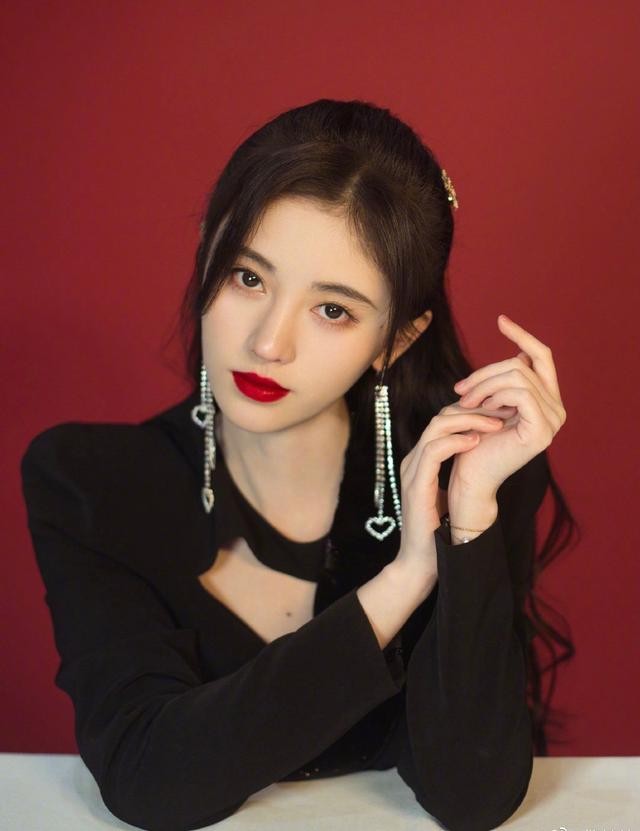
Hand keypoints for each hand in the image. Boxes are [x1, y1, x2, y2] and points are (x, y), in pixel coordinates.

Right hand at [394, 397, 505, 575]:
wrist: (421, 563)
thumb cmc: (439, 532)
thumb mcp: (451, 493)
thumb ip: (460, 472)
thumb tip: (487, 457)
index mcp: (422, 460)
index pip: (444, 421)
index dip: (472, 413)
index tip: (500, 414)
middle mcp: (414, 460)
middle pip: (440, 417)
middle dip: (474, 410)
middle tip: (502, 412)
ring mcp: (412, 470)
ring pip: (437, 427)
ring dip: (469, 421)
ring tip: (495, 424)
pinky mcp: (416, 484)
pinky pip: (434, 450)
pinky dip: (456, 441)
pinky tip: (477, 442)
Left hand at [449, 314, 566, 498]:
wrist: (469, 476)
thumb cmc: (474, 440)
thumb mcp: (489, 401)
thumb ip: (506, 380)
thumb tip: (520, 350)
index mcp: (547, 400)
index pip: (541, 356)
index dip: (522, 335)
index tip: (501, 320)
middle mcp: (557, 409)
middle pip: (522, 364)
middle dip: (486, 372)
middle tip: (459, 390)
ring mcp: (553, 420)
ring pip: (517, 375)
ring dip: (484, 385)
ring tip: (464, 402)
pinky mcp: (542, 430)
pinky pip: (519, 392)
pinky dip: (494, 395)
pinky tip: (479, 408)